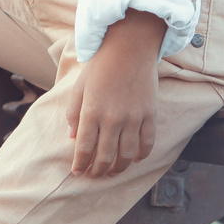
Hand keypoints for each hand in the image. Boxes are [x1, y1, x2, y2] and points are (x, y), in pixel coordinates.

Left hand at [61, 11, 164, 177]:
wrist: (129, 46)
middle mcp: (113, 118)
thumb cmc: (100, 65)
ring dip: (119, 168)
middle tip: (94, 176)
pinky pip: (148, 142)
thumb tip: (72, 138)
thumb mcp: (79, 87)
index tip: (78, 172)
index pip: (84, 148)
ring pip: (127, 155)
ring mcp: (134, 117)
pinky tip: (136, 159)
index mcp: (92, 112)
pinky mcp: (150, 114)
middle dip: (98, 171)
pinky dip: (142, 155)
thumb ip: (73, 114)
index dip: (80, 164)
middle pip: (105, 156)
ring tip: (112, 172)